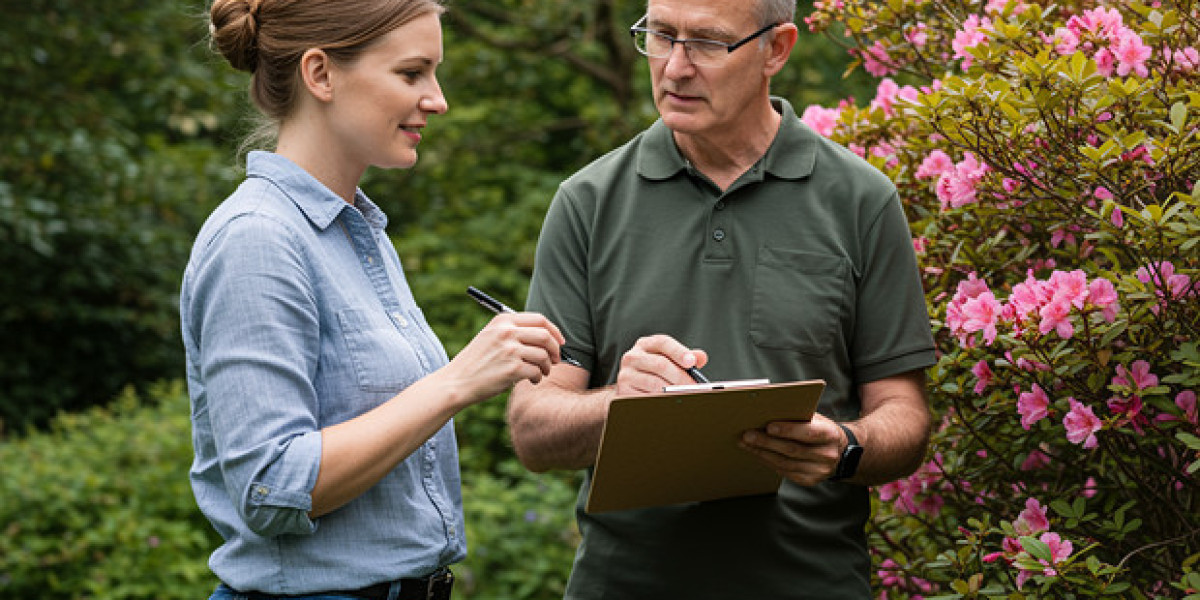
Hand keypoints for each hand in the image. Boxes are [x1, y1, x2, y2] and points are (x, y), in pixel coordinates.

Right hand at [442, 312, 567, 404]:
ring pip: (543, 356)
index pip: (539, 319)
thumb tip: (547, 337)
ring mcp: (510, 350)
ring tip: (540, 374)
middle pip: (545, 336)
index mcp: (503, 321)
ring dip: (547, 367)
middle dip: (555, 350)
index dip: (554, 331)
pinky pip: (537, 372)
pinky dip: (538, 378)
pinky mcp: (512, 369)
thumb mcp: (490, 337)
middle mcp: (507, 332)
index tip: (560, 342)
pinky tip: (531, 381)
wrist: (457, 382)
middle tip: (555, 361)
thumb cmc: (476, 362)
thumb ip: (513, 332)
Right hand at [613, 334, 708, 395]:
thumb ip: (685, 356)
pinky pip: (646, 397)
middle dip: (681, 377)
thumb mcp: (668, 359)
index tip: (691, 362)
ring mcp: (626, 374)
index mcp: (645, 345)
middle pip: (660, 364)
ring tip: (686, 396)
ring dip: (673, 391)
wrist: (630, 387)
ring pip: (654, 383)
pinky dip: (661, 400)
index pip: (663, 343)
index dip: (679, 351)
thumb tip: (700, 357)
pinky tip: (671, 402)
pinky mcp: (624, 391)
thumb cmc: (654, 372)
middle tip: (695, 387)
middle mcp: (633, 357)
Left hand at [738, 413, 845, 485]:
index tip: (768, 426)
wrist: (839, 452)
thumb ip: (797, 414)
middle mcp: (826, 455)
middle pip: (792, 450)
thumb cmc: (820, 429)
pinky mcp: (809, 480)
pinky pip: (784, 471)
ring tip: (745, 443)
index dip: (788, 430)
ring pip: (785, 463)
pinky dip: (768, 461)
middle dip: (766, 442)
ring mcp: (818, 471)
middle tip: (747, 435)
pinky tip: (757, 453)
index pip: (808, 432)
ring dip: (762, 453)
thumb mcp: (816, 418)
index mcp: (830, 435)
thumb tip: (767, 409)